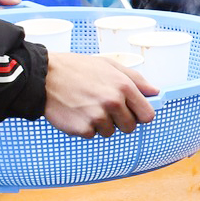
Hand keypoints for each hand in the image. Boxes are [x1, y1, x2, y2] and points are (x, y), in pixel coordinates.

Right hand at [41, 50, 155, 137]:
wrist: (44, 76)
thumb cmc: (77, 69)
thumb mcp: (109, 65)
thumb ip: (136, 79)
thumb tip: (155, 92)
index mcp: (123, 86)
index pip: (147, 115)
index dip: (140, 115)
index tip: (131, 112)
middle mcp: (113, 102)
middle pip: (130, 127)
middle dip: (120, 120)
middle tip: (103, 106)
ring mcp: (98, 117)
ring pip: (110, 132)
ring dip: (100, 123)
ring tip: (87, 106)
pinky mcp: (83, 128)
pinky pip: (92, 135)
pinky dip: (85, 127)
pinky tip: (76, 112)